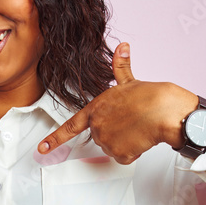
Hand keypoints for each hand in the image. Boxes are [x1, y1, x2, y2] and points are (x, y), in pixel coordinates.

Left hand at [37, 43, 198, 163]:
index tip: (42, 149)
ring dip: (126, 141)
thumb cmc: (149, 97)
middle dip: (116, 131)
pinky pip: (125, 157)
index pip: (71, 126)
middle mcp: (97, 126)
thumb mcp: (130, 81)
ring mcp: (106, 140)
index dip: (55, 139)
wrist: (163, 111)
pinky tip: (141, 138)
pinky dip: (134, 151)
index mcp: (95, 109)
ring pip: (114, 147)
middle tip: (131, 121)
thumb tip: (123, 47)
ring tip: (138, 127)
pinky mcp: (119, 153)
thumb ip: (121, 67)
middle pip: (102, 136)